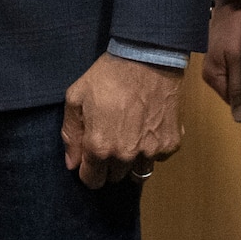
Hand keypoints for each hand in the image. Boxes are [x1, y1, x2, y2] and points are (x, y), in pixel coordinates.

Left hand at [62, 53, 183, 188]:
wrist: (147, 58)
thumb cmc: (108, 75)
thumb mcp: (76, 97)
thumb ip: (70, 134)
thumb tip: (72, 163)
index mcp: (99, 147)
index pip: (91, 181)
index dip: (88, 169)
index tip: (90, 157)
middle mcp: (125, 156)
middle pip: (114, 177)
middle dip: (109, 163)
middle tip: (110, 137)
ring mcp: (150, 152)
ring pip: (137, 173)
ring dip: (131, 161)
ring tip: (129, 134)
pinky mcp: (170, 144)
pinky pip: (157, 158)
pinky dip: (151, 148)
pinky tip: (146, 127)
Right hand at [200, 0, 240, 123]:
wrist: (236, 0)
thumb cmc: (236, 28)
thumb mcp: (238, 59)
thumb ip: (238, 88)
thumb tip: (239, 120)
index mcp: (212, 77)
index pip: (232, 102)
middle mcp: (213, 74)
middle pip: (234, 92)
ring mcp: (220, 64)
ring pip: (239, 82)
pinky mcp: (229, 55)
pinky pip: (240, 71)